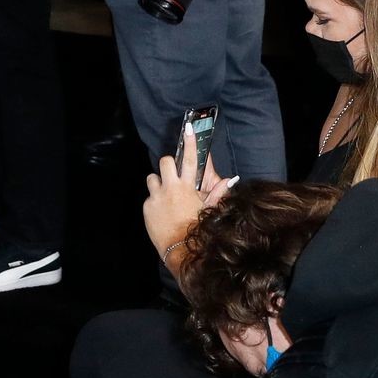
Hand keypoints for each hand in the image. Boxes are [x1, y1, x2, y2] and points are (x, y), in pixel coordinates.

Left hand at [142, 122, 233, 264]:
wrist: (181, 248)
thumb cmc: (197, 228)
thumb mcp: (208, 209)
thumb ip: (218, 192)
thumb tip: (231, 180)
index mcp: (187, 187)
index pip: (190, 159)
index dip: (190, 142)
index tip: (188, 129)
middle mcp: (170, 188)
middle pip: (165, 161)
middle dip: (168, 165)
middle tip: (173, 176)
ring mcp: (156, 196)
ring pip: (152, 178)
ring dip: (158, 183)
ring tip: (166, 196)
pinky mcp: (147, 206)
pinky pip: (149, 197)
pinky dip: (155, 201)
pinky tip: (162, 213)